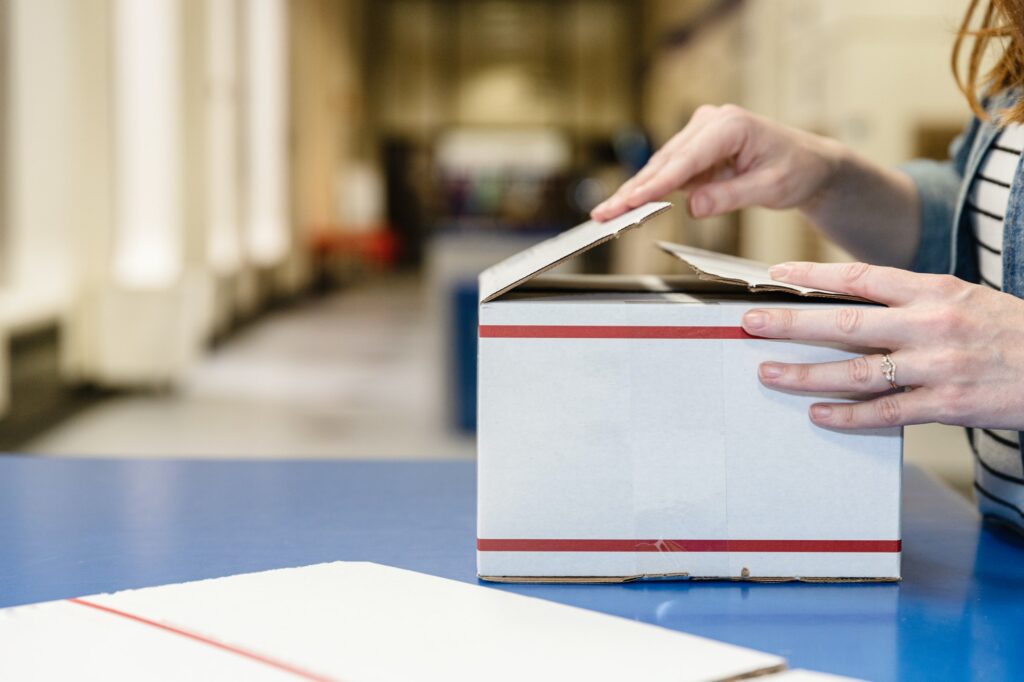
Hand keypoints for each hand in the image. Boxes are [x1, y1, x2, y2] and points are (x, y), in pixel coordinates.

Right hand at [591, 104, 843, 221]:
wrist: (809, 164)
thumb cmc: (797, 170)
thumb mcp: (770, 188)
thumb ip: (730, 197)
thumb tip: (693, 207)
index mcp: (729, 125)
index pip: (684, 161)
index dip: (654, 185)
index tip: (629, 202)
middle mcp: (710, 123)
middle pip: (664, 163)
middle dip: (633, 191)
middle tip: (604, 213)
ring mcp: (700, 134)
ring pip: (661, 167)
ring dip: (635, 192)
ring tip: (607, 213)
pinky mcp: (696, 149)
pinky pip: (669, 172)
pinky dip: (650, 190)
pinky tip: (627, 205)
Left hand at [742, 261, 1023, 429]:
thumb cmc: (1011, 331)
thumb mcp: (965, 298)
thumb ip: (913, 300)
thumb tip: (853, 302)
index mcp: (935, 291)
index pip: (860, 278)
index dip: (813, 276)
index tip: (775, 275)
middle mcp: (931, 325)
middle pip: (844, 323)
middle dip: (790, 323)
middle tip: (750, 322)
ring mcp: (937, 367)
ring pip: (855, 372)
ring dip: (806, 374)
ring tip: (769, 373)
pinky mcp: (946, 404)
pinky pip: (884, 412)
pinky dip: (847, 415)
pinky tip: (817, 413)